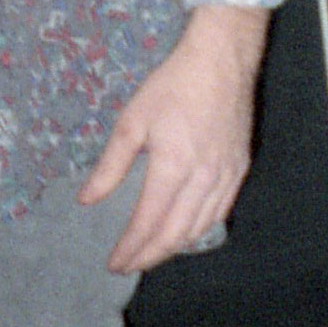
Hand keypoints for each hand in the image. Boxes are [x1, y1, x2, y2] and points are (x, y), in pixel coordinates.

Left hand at [78, 4, 269, 274]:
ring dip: (174, 247)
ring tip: (151, 253)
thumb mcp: (132, 121)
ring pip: (200, 228)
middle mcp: (203, 179)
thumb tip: (87, 199)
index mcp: (173, 167)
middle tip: (129, 265)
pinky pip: (220, 212)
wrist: (222, 61)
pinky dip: (199, 230)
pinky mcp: (240, 170)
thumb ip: (110, 166)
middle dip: (150, 256)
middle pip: (176, 234)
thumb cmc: (173, 86)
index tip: (113, 263)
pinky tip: (185, 232)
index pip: (148, 222)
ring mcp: (227, 176)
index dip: (130, 248)